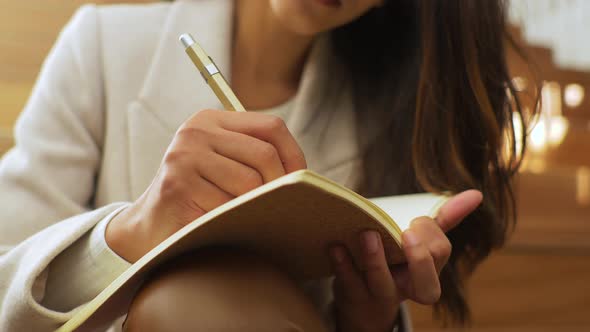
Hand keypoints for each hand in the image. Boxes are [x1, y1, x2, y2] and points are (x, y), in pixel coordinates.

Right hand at [106, 109, 306, 261]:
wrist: (150, 225)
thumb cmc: (198, 196)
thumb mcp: (224, 164)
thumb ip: (255, 157)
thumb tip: (304, 173)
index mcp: (212, 120)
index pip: (271, 126)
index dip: (294, 154)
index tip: (301, 179)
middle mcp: (196, 132)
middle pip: (264, 155)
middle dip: (278, 185)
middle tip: (278, 205)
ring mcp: (184, 157)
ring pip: (249, 184)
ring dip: (252, 206)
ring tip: (241, 214)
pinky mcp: (178, 186)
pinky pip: (227, 206)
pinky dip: (231, 220)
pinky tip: (218, 223)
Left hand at [329, 190, 482, 331]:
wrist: (363, 300)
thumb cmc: (396, 262)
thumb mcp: (420, 243)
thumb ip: (445, 219)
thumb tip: (477, 194)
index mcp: (427, 273)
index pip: (440, 255)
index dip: (430, 237)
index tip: (416, 221)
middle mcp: (407, 287)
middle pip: (427, 285)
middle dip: (419, 258)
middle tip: (406, 232)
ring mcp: (379, 294)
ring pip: (384, 285)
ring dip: (377, 260)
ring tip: (367, 234)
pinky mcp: (352, 295)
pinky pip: (349, 283)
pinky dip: (342, 264)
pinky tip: (336, 246)